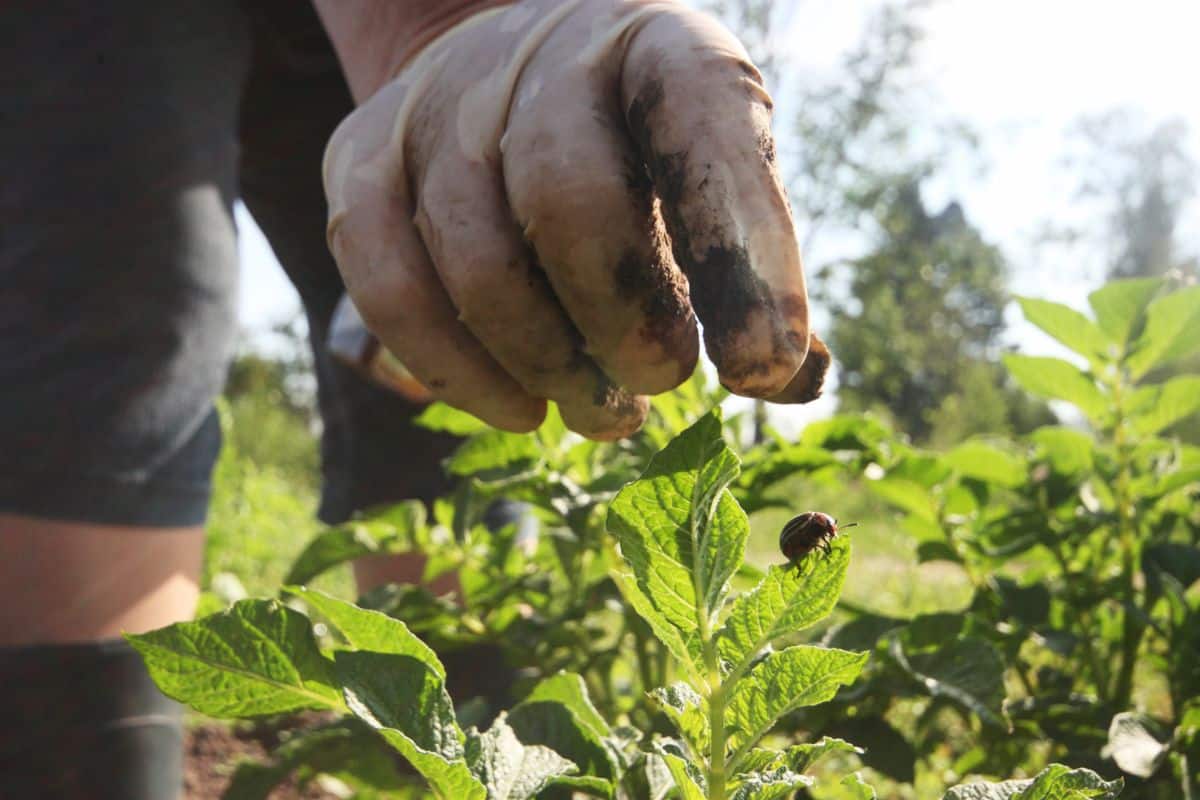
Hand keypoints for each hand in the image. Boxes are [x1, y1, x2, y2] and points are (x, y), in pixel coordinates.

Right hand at [322, 0, 828, 439]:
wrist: (510, 77)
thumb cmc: (638, 153)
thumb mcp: (711, 180)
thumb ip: (752, 273)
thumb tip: (788, 380)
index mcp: (659, 48)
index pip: (703, 131)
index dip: (739, 256)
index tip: (761, 368)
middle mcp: (542, 57)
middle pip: (568, 197)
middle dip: (623, 322)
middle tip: (658, 385)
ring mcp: (438, 105)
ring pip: (478, 261)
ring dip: (548, 366)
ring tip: (604, 412)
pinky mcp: (360, 160)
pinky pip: (389, 289)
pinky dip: (458, 373)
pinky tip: (521, 409)